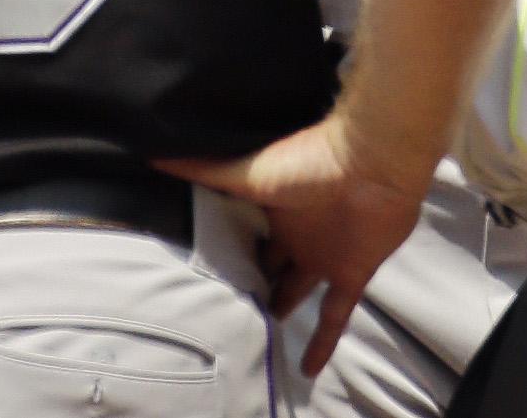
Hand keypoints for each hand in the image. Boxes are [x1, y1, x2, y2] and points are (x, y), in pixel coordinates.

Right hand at [160, 111, 433, 375]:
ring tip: (254, 338)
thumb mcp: (249, 172)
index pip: (242, 238)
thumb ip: (204, 169)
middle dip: (249, 285)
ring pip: (296, 292)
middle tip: (223, 310)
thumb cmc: (310, 160)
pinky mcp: (352, 273)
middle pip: (267, 267)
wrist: (373, 164)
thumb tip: (153, 155)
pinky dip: (322, 343)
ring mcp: (324, 256)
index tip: (197, 277)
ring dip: (279, 311)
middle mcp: (296, 234)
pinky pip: (335, 316)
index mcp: (271, 209)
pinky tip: (306, 370)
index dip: (225, 257)